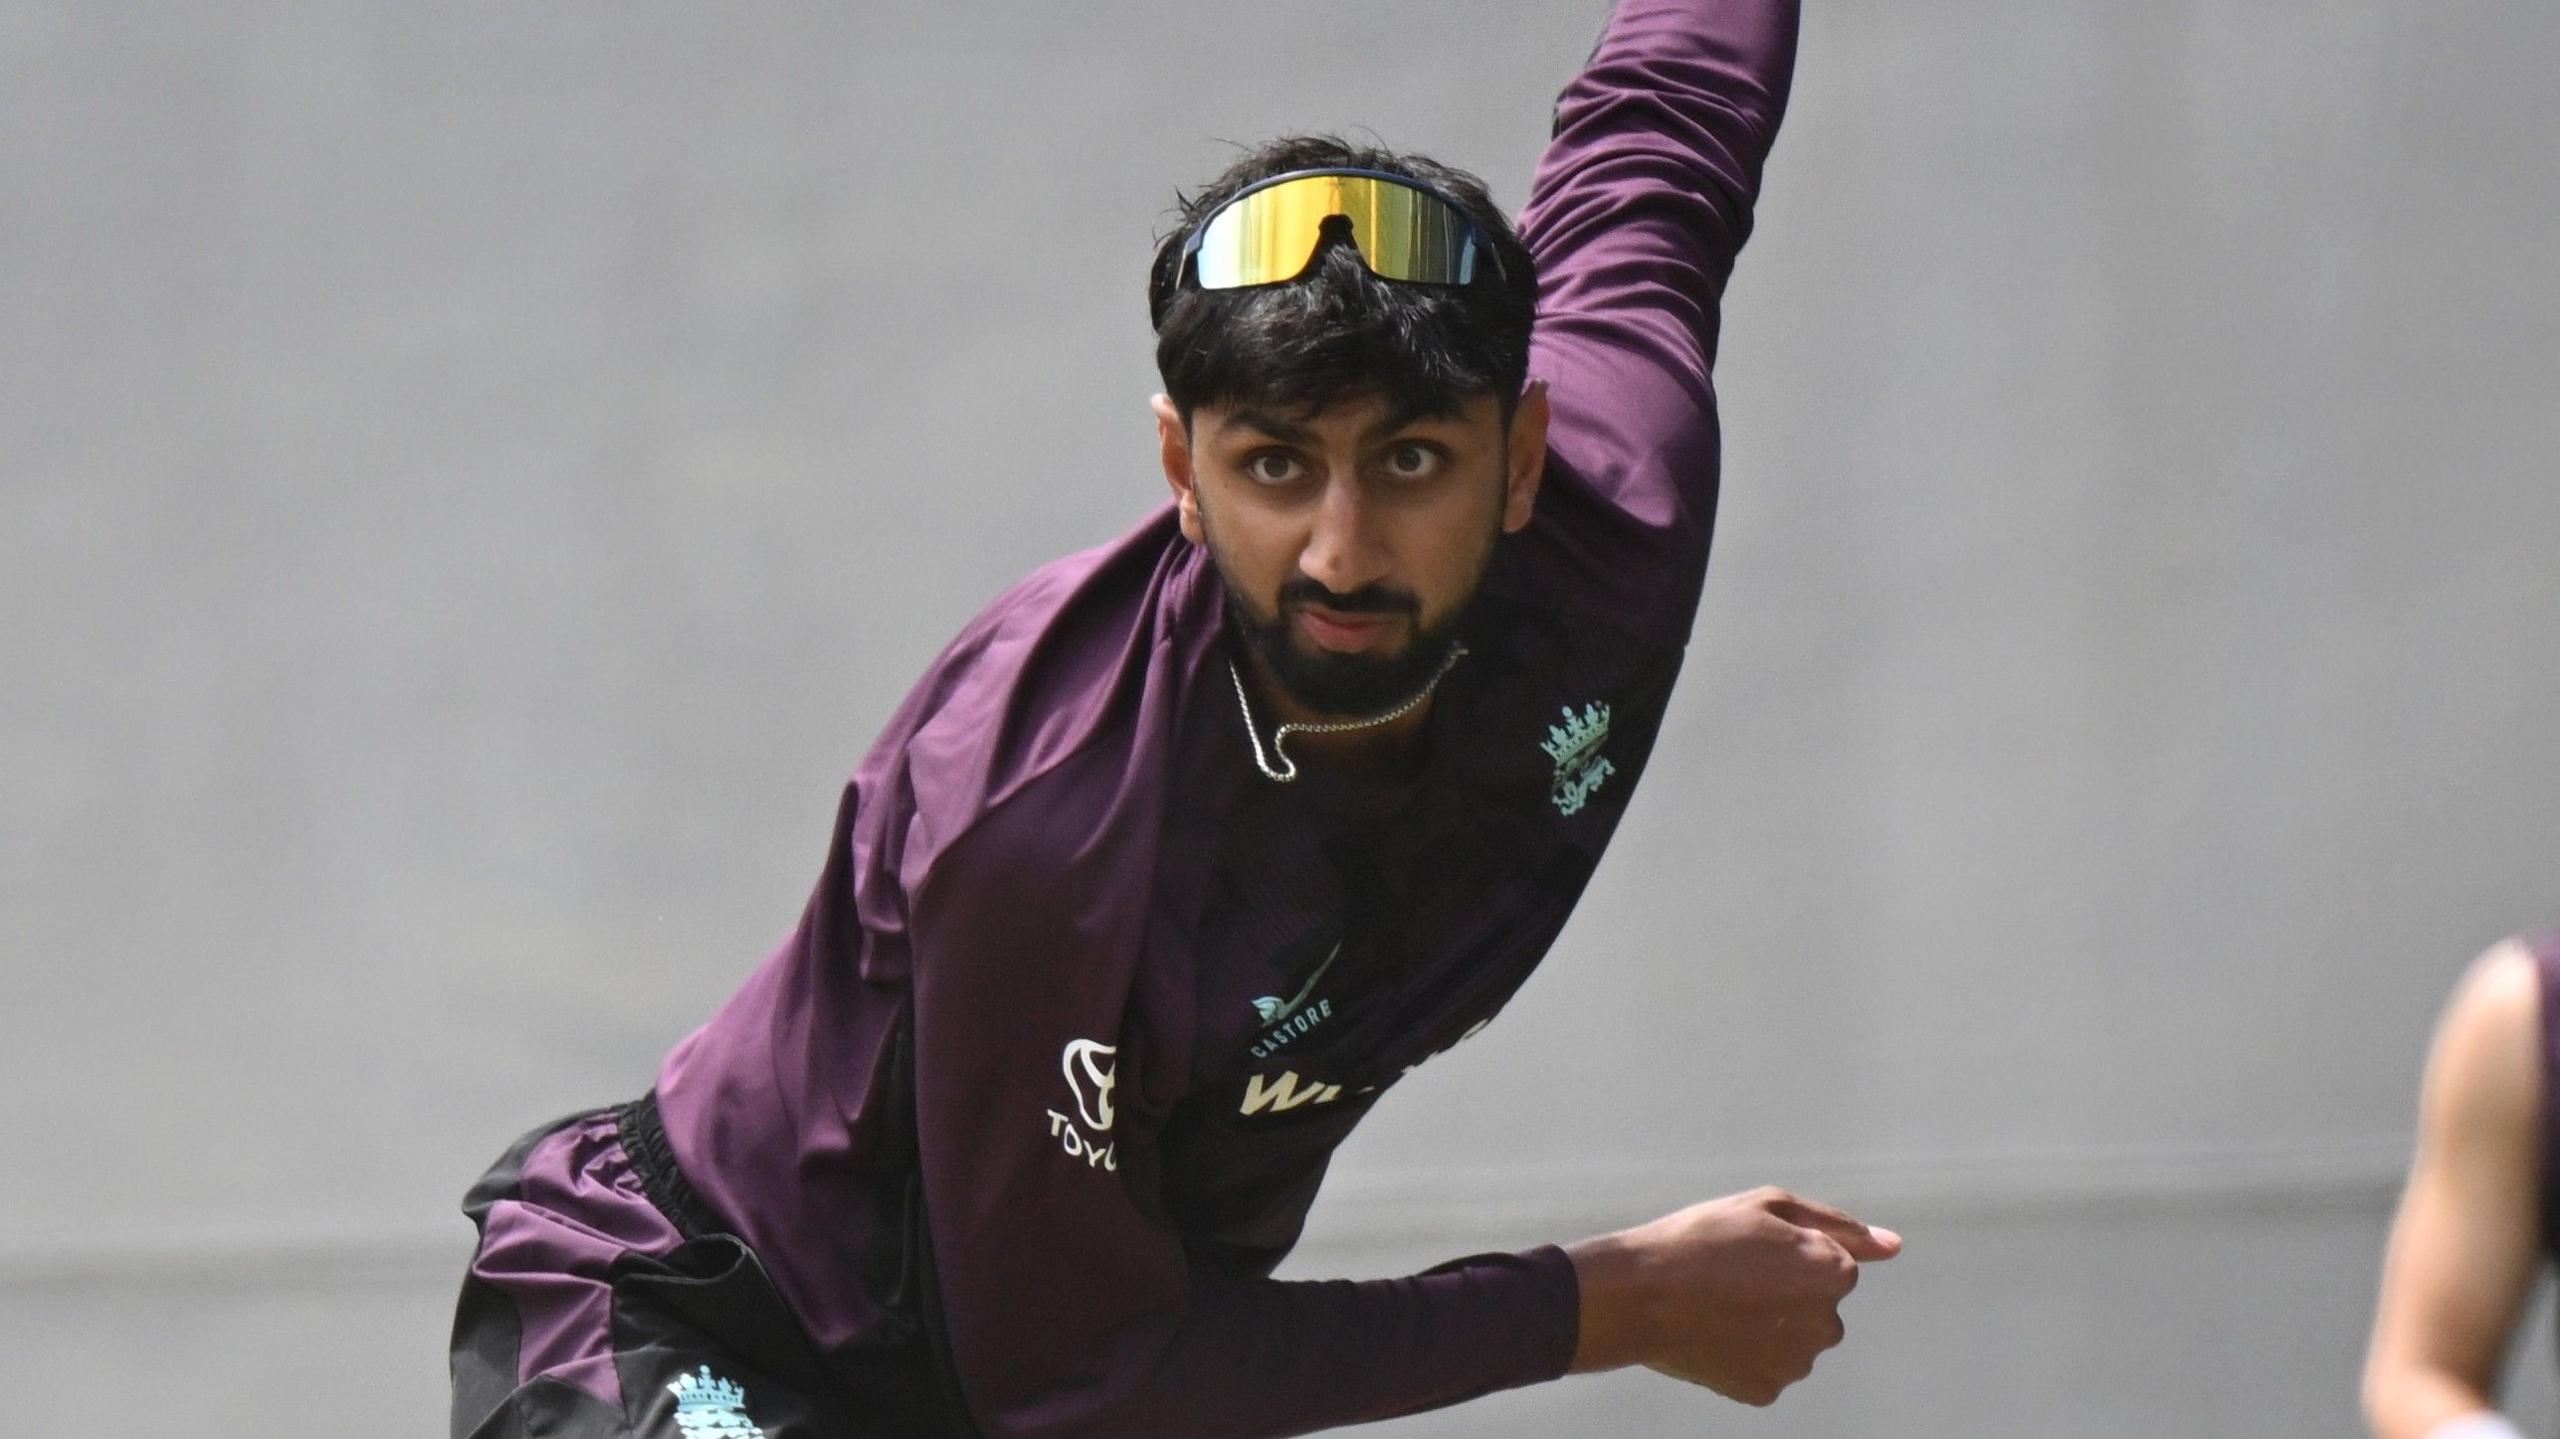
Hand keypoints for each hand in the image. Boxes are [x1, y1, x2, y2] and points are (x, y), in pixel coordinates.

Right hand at [1566, 1186, 1899, 1405]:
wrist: (1639, 1294)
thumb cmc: (1701, 1239)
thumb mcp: (1768, 1207)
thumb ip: (1839, 1226)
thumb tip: (1894, 1245)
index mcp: (1833, 1273)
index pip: (1832, 1264)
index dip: (1788, 1253)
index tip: (1750, 1250)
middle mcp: (1826, 1324)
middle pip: (1818, 1307)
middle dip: (1787, 1293)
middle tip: (1732, 1276)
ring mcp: (1796, 1362)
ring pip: (1794, 1340)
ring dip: (1769, 1324)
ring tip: (1719, 1303)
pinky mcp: (1765, 1389)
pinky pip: (1767, 1366)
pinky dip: (1746, 1351)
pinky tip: (1715, 1332)